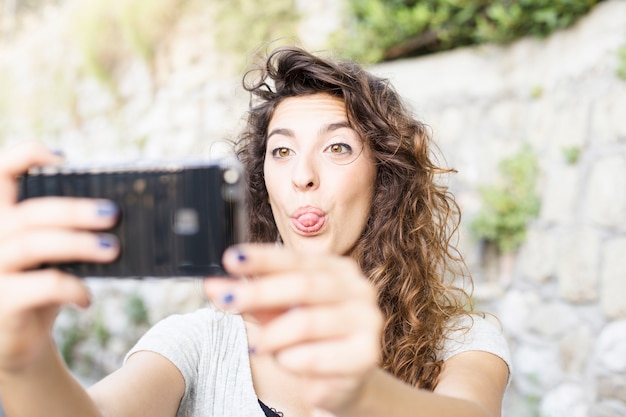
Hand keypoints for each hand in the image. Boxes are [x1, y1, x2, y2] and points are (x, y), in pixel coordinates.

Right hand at [0, 142, 119, 373]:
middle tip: (112, 214)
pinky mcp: (1, 302)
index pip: (0, 173)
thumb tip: (112, 213)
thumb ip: (63, 231)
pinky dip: (73, 287)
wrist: (16, 343)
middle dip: (74, 210)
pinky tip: (87, 297)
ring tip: (112, 249)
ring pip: (32, 245)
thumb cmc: (37, 288)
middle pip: (28, 213)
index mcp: (0, 217)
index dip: (26, 156)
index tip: (64, 158)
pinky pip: (42, 286)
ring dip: (78, 244)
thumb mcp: (49, 255)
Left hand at [204, 244, 383, 413]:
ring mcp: (367, 320)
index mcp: (337, 270)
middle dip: (259, 292)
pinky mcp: (368, 354)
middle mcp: (358, 288)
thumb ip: (252, 299)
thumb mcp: (279, 315)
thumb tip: (216, 287)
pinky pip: (316, 356)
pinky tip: (287, 361)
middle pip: (303, 285)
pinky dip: (291, 360)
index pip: (296, 258)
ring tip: (259, 347)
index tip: (231, 258)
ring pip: (307, 322)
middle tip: (226, 300)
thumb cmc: (310, 341)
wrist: (342, 381)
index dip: (262, 258)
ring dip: (273, 335)